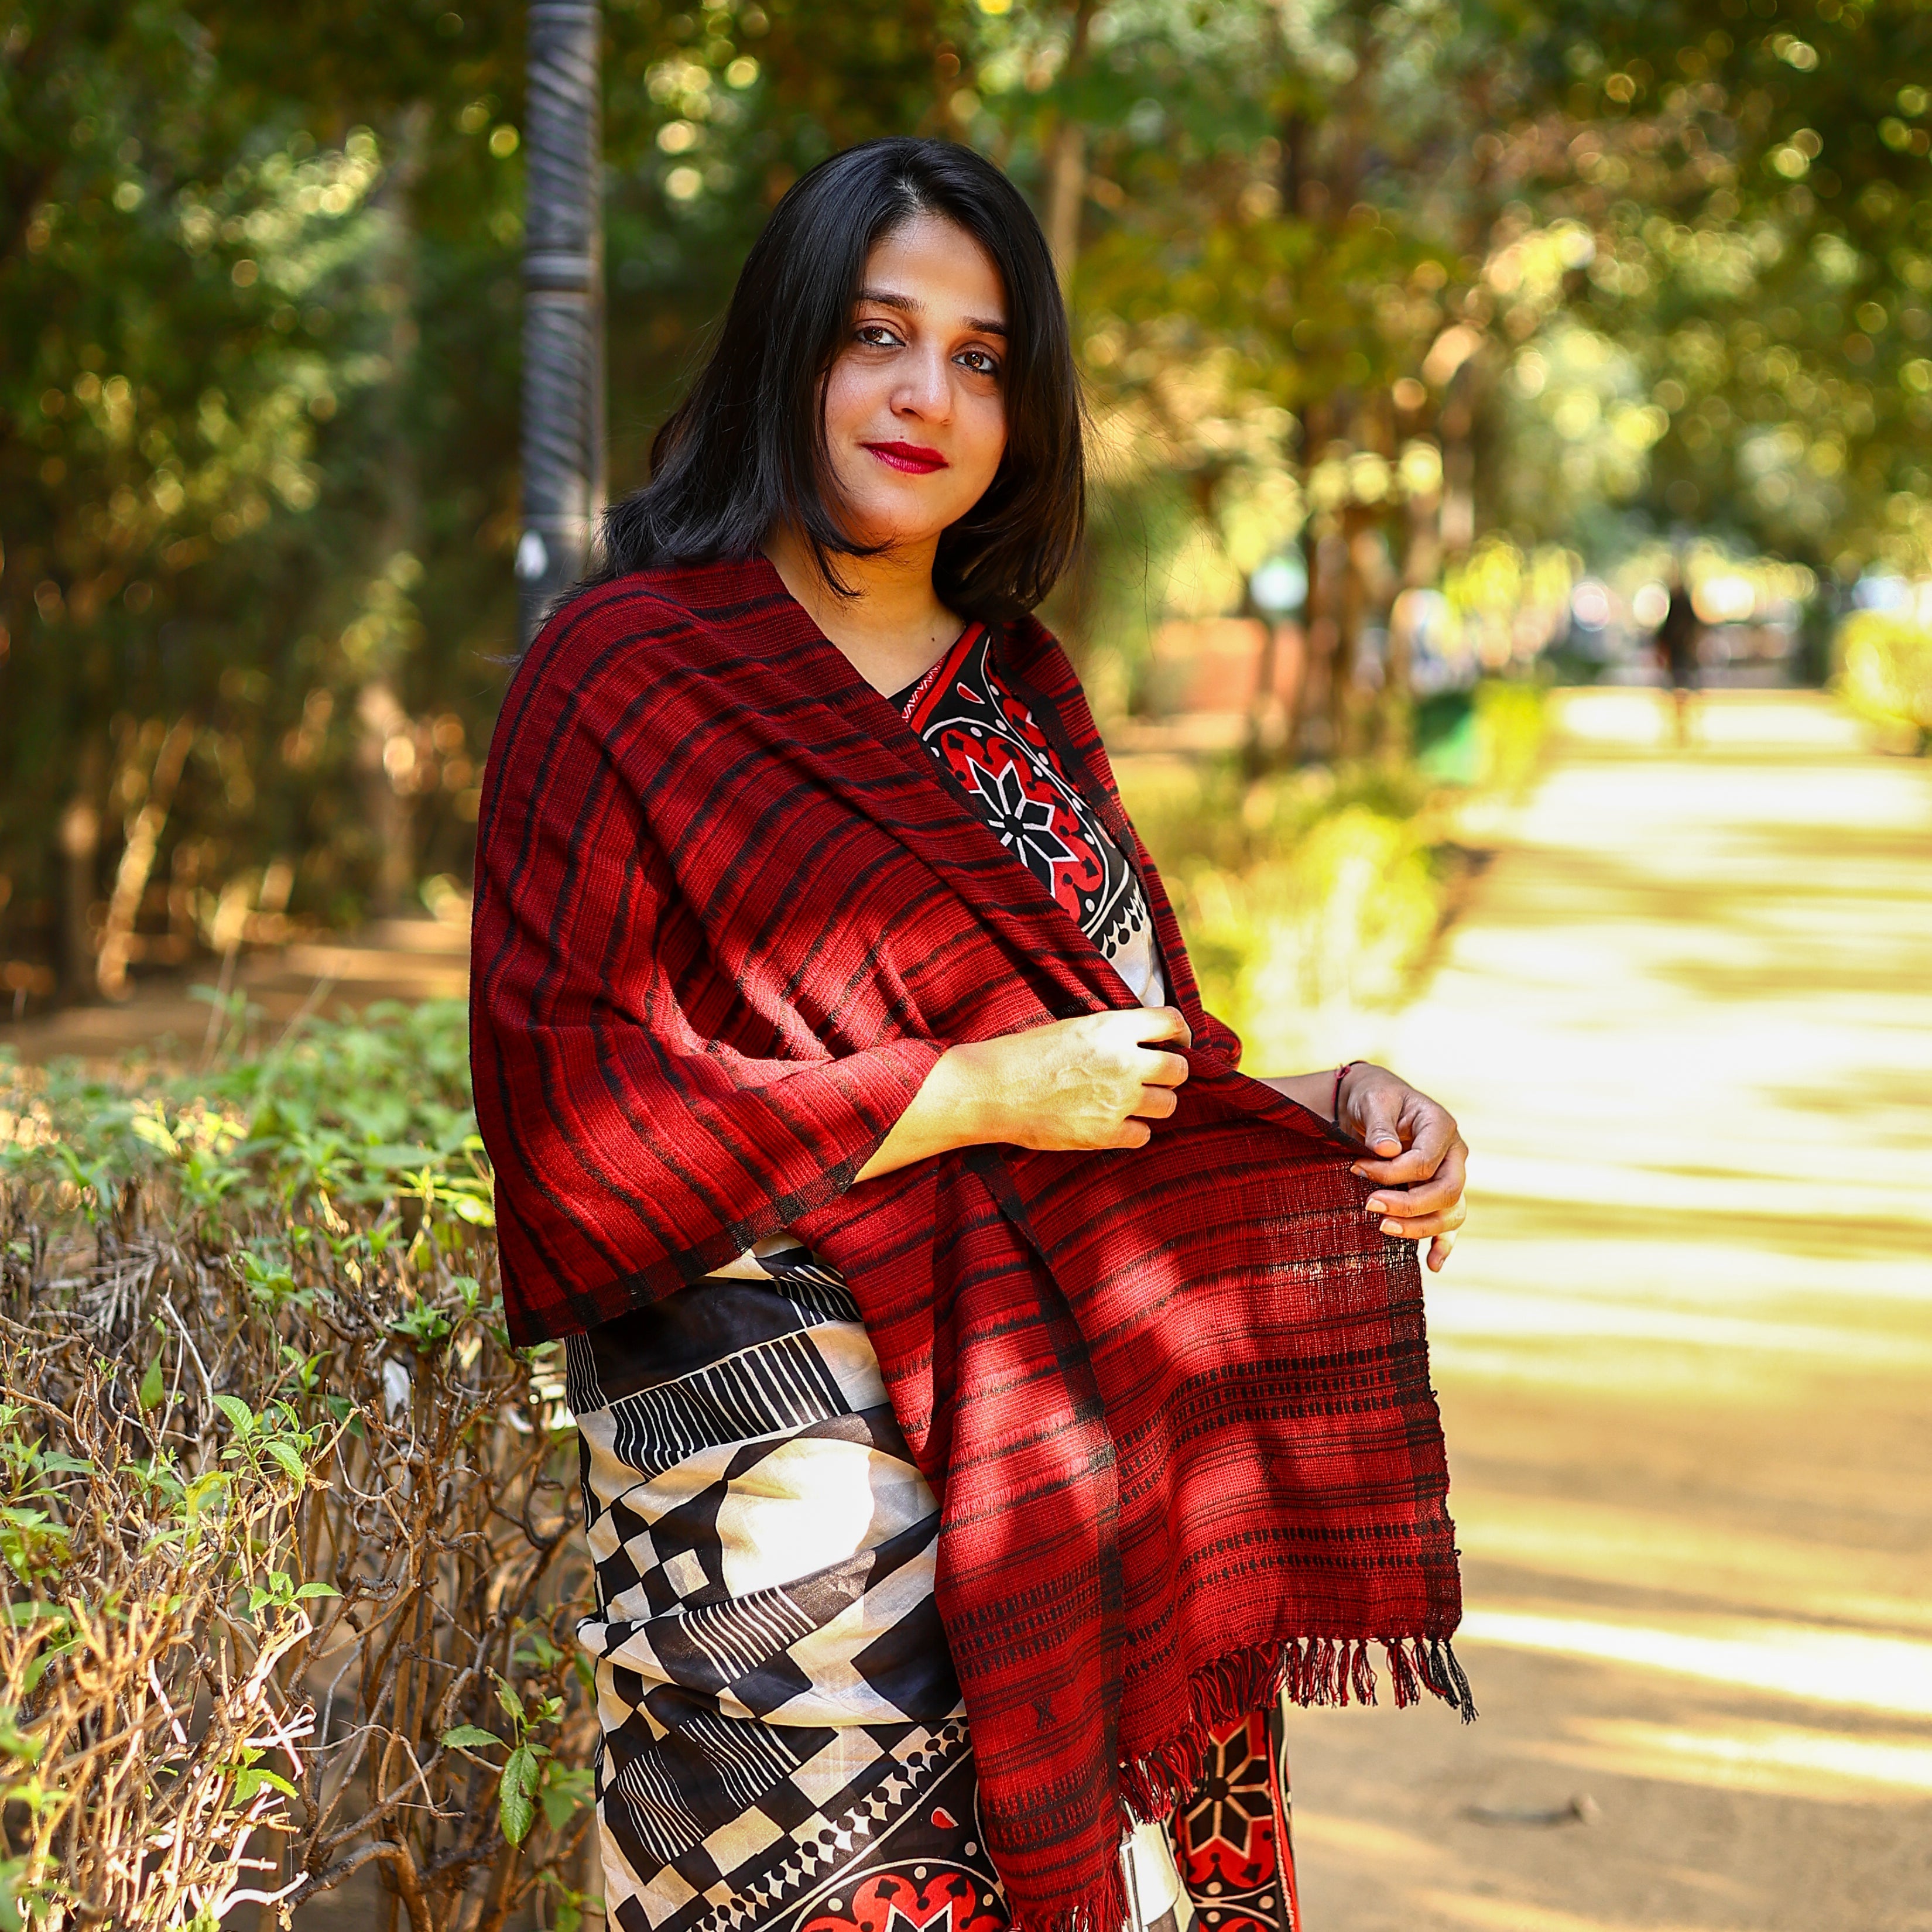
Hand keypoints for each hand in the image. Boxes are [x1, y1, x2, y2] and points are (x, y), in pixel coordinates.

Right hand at [958, 1006, 1192, 1151]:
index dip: (1180, 1032)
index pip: (1172, 1022)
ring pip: (1168, 1105)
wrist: (993, 1089)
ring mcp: (1118, 1100)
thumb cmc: (1025, 1054)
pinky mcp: (1106, 1133)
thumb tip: (1143, 1043)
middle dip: (1170, 1072)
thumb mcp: (1073, 1027)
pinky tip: (1116, 1123)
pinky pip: (1143, 1135)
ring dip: (1155, 1102)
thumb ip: (1112, 1032)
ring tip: (1134, 1101)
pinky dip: (1133, 1131)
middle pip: (1179, 1069)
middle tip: (1154, 1076)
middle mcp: (1124, 1062)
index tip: (1177, 1041)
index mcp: (1113, 1028)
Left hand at [1337, 1063, 1467, 1272]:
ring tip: (1384, 1230)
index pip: (1426, 1161)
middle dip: (1408, 1205)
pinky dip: (1444, 1244)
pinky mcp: (1439, 1194)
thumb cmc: (1373, 1098)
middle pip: (1446, 1191)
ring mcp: (1450, 1176)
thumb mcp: (1373, 1101)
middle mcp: (1454, 1154)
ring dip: (1419, 1227)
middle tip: (1369, 1206)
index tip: (1356, 1169)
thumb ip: (1380, 1124)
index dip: (1391, 1172)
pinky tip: (1432, 1264)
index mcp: (1441, 1126)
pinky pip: (1450, 1224)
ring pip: (1450, 1212)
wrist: (1374, 1102)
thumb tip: (1386, 1150)